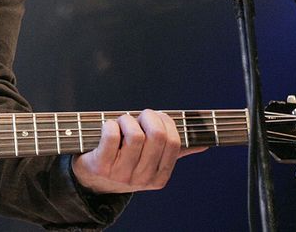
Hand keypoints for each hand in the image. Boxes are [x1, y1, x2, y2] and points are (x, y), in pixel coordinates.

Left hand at [71, 109, 204, 193]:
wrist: (91, 179)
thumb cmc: (125, 161)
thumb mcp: (150, 161)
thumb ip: (174, 152)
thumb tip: (203, 145)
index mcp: (159, 177)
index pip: (174, 143)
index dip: (167, 122)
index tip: (157, 117)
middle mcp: (142, 179)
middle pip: (157, 136)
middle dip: (149, 117)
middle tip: (140, 116)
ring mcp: (121, 174)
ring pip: (135, 135)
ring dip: (127, 119)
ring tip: (122, 122)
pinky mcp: (100, 166)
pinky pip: (111, 136)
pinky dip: (110, 124)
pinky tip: (108, 127)